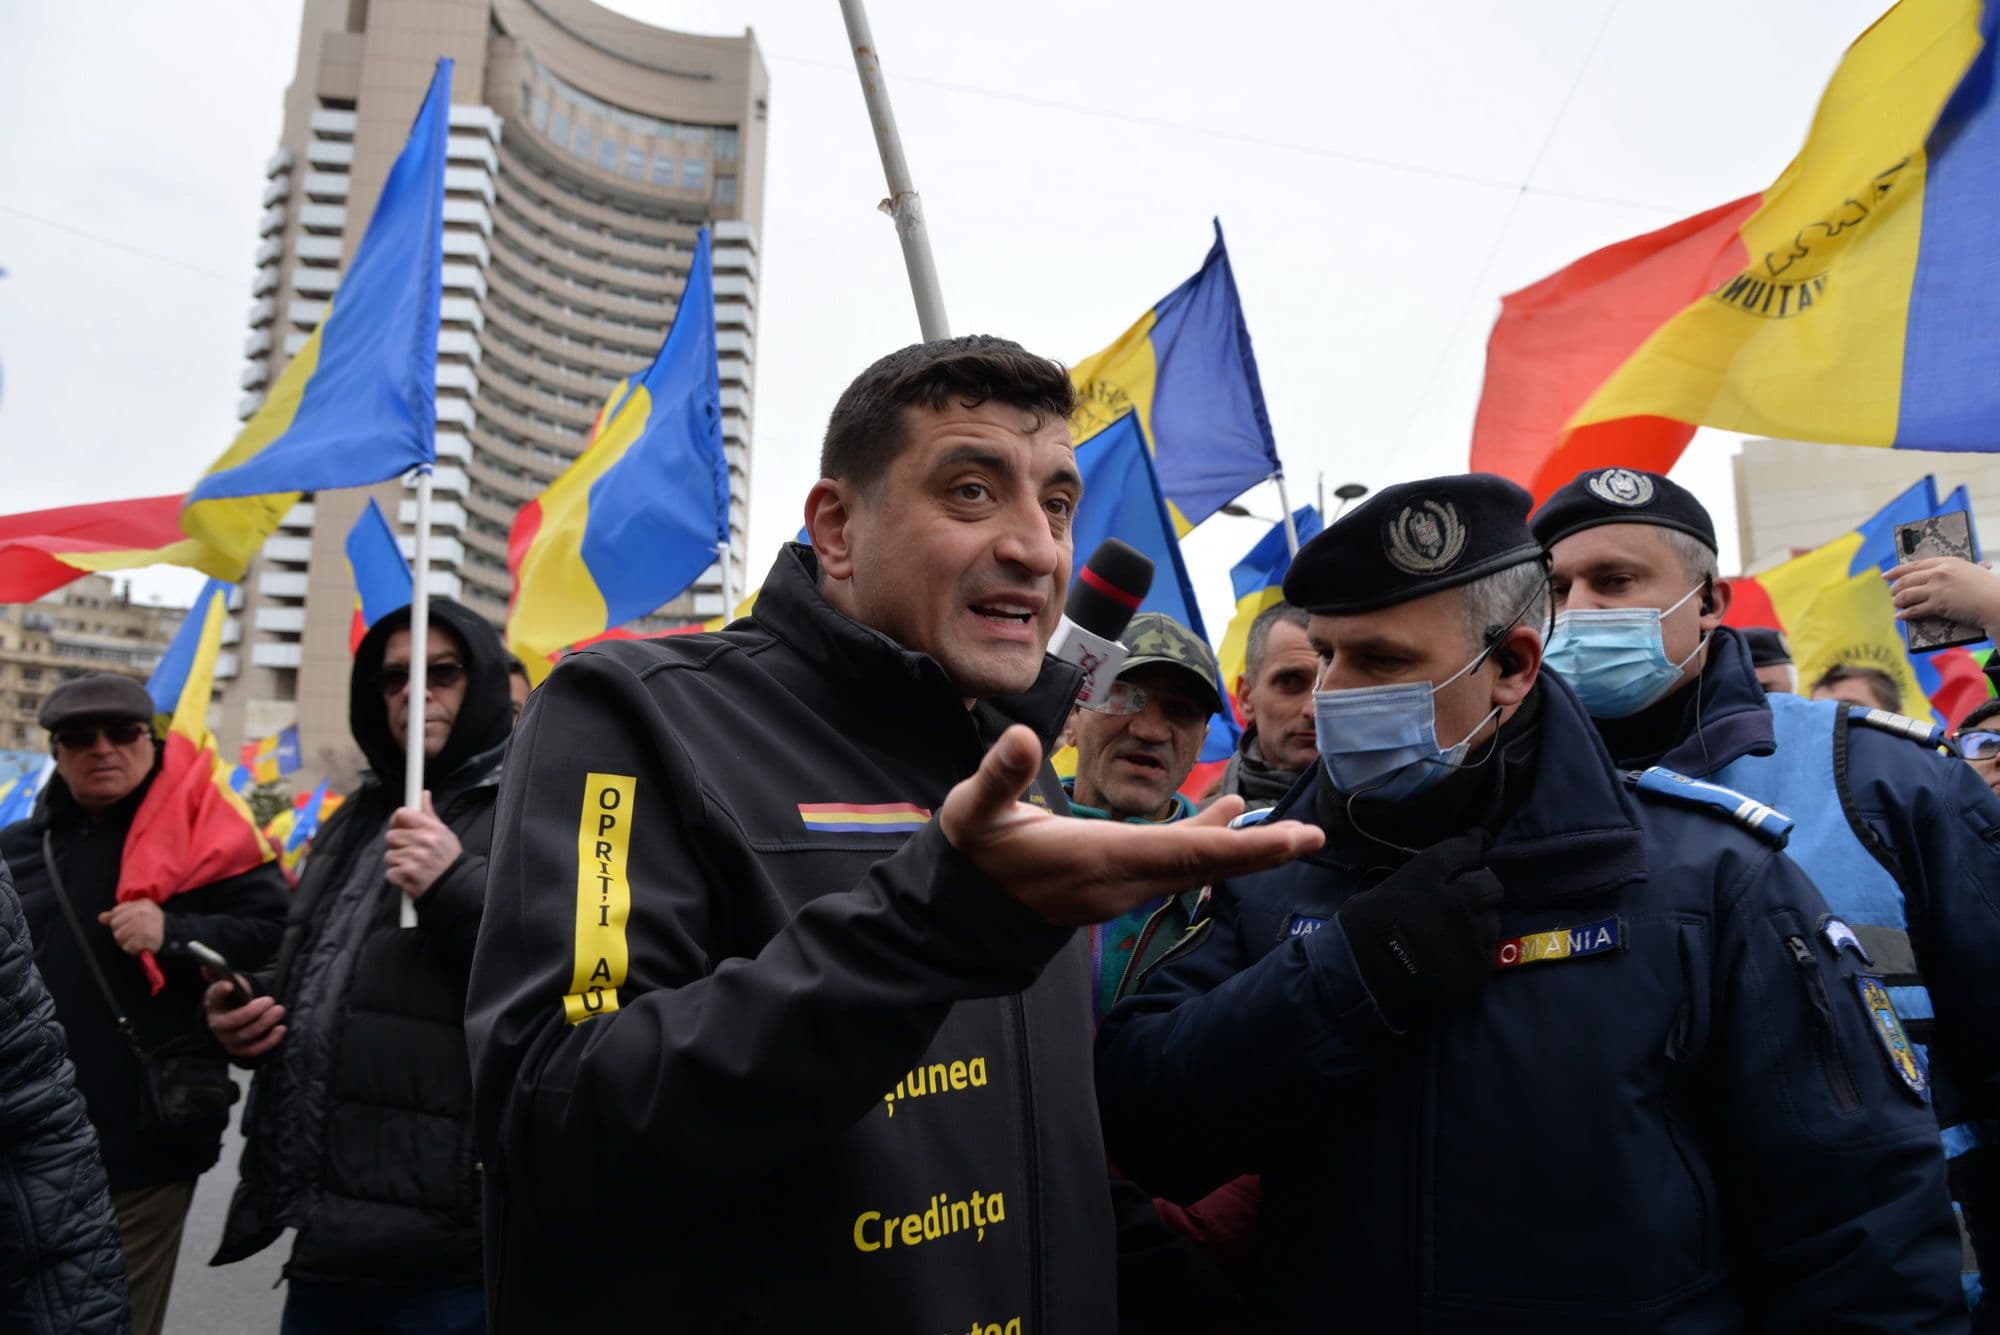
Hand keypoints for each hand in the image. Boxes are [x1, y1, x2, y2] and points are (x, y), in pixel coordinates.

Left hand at [96, 899, 163, 954]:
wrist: (174, 934)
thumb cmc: (154, 923)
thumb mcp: (139, 913)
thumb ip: (119, 914)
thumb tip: (101, 918)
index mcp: (140, 904)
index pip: (116, 912)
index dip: (120, 920)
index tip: (129, 924)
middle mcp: (140, 913)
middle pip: (115, 925)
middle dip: (121, 932)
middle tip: (133, 934)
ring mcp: (142, 925)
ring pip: (119, 937)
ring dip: (126, 942)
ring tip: (136, 940)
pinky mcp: (143, 939)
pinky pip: (127, 947)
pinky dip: (131, 949)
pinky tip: (139, 946)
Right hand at [204, 982, 286, 1058]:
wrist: (233, 1016)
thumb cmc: (233, 998)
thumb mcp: (228, 985)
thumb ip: (220, 975)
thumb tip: (207, 965)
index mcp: (213, 1004)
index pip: (214, 997)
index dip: (220, 991)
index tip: (229, 985)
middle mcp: (217, 1024)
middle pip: (231, 1022)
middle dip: (251, 1012)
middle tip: (269, 1000)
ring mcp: (227, 1039)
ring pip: (244, 1036)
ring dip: (264, 1023)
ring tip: (279, 1010)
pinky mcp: (240, 1050)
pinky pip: (253, 1050)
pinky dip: (269, 1041)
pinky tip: (281, 1028)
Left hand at [386, 791, 461, 900]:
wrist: (456, 886)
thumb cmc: (448, 859)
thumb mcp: (444, 833)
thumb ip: (429, 814)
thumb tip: (423, 794)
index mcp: (431, 829)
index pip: (402, 814)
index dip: (396, 821)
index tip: (398, 827)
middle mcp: (423, 842)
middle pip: (391, 836)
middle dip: (397, 845)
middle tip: (409, 851)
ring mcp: (414, 859)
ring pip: (389, 856)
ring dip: (397, 863)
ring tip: (412, 866)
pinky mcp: (407, 876)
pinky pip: (389, 873)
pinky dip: (397, 877)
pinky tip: (410, 877)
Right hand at [938, 725, 1323, 926]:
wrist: (956, 914)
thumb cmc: (970, 856)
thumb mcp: (974, 810)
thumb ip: (999, 774)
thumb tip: (1019, 734)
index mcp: (1100, 858)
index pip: (1188, 853)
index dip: (1245, 845)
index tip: (1295, 841)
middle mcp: (1120, 881)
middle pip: (1204, 866)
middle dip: (1260, 852)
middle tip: (1313, 837)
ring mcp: (1119, 890)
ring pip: (1190, 868)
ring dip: (1236, 848)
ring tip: (1281, 830)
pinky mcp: (1113, 889)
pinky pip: (1172, 869)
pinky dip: (1204, 848)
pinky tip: (1220, 821)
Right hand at [1334, 829, 1502, 1027]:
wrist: (1357, 984)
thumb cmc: (1356, 934)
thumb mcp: (1379, 892)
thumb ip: (1413, 882)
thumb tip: (1434, 879)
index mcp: (1424, 879)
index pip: (1462, 850)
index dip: (1474, 843)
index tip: (1479, 840)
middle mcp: (1453, 903)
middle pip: (1488, 883)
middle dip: (1483, 882)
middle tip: (1474, 888)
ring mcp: (1467, 937)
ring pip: (1493, 919)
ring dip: (1481, 918)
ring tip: (1465, 926)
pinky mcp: (1474, 969)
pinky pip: (1488, 950)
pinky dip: (1477, 947)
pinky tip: (1461, 951)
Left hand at [1884, 557, 1999, 638]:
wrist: (1996, 602)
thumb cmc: (1990, 587)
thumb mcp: (1974, 571)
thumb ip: (1963, 569)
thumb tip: (1970, 567)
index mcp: (1947, 562)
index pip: (1914, 565)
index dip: (1897, 571)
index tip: (1886, 575)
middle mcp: (1939, 572)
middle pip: (1907, 579)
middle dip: (1895, 588)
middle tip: (1892, 593)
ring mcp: (1937, 588)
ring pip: (1907, 594)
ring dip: (1898, 601)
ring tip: (1896, 604)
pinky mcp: (1938, 604)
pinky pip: (1914, 610)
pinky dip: (1905, 614)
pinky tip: (1900, 616)